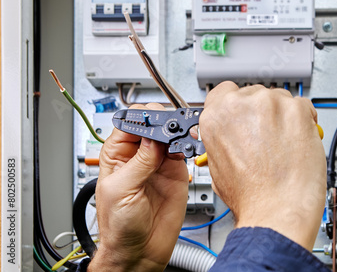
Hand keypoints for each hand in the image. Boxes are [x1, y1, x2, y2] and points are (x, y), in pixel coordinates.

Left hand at [88, 103, 188, 271]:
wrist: (140, 250)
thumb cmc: (118, 226)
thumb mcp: (121, 191)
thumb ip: (139, 162)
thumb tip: (153, 136)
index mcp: (118, 154)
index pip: (129, 122)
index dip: (142, 117)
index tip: (153, 121)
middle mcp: (139, 154)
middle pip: (152, 123)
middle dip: (162, 121)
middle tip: (169, 129)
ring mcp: (159, 161)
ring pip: (169, 133)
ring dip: (177, 130)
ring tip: (180, 136)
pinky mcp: (176, 171)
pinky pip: (183, 149)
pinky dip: (188, 143)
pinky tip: (186, 146)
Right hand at [200, 82, 325, 250]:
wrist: (278, 210)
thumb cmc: (250, 197)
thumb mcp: (217, 165)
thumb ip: (221, 138)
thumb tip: (230, 131)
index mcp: (215, 117)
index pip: (225, 91)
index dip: (238, 105)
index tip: (247, 115)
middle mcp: (240, 105)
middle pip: (254, 94)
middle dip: (262, 113)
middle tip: (268, 138)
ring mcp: (270, 104)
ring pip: (279, 98)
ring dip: (283, 115)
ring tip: (284, 144)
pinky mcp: (297, 109)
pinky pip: (303, 106)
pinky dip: (304, 120)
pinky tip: (298, 140)